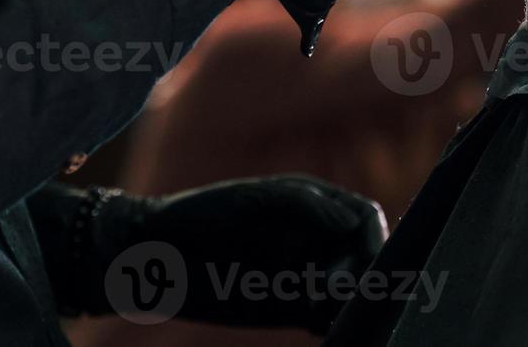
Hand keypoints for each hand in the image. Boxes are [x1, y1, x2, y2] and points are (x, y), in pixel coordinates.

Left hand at [115, 176, 387, 332]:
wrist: (154, 258)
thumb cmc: (200, 216)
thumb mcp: (252, 200)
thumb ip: (303, 205)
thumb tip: (351, 225)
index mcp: (313, 202)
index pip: (364, 218)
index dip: (373, 240)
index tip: (365, 265)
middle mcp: (316, 237)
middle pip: (365, 257)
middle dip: (363, 276)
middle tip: (331, 293)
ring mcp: (304, 273)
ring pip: (350, 291)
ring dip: (351, 304)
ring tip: (323, 311)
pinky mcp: (288, 307)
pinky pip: (325, 317)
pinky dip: (333, 323)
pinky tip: (320, 327)